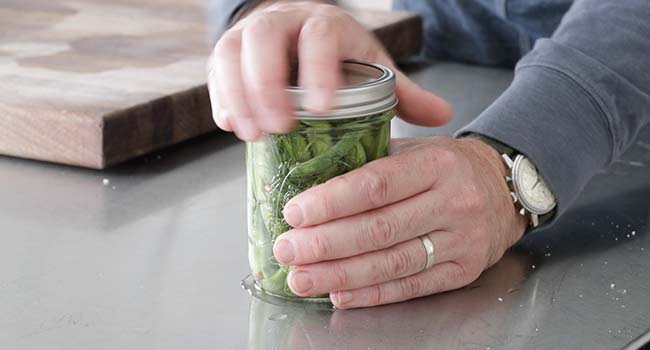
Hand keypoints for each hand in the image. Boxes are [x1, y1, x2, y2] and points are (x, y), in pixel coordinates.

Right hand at [206, 1, 451, 139]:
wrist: (299, 35)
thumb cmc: (338, 57)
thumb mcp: (371, 66)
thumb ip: (401, 91)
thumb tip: (442, 114)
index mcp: (325, 23)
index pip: (318, 34)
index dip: (317, 68)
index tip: (322, 108)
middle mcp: (283, 22)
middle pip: (264, 38)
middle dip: (267, 83)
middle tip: (279, 127)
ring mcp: (250, 35)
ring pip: (232, 52)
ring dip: (239, 94)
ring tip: (252, 134)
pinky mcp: (228, 54)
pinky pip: (216, 71)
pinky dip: (221, 98)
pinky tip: (230, 125)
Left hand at [273, 137, 527, 307]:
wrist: (506, 189)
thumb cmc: (450, 166)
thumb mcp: (417, 148)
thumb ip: (372, 161)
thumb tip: (311, 183)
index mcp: (437, 164)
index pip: (376, 185)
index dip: (331, 202)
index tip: (295, 213)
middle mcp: (453, 202)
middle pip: (379, 229)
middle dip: (325, 243)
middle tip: (287, 250)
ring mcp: (461, 240)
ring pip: (392, 263)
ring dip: (340, 274)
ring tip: (302, 278)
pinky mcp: (463, 271)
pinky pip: (410, 286)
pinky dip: (371, 293)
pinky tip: (340, 294)